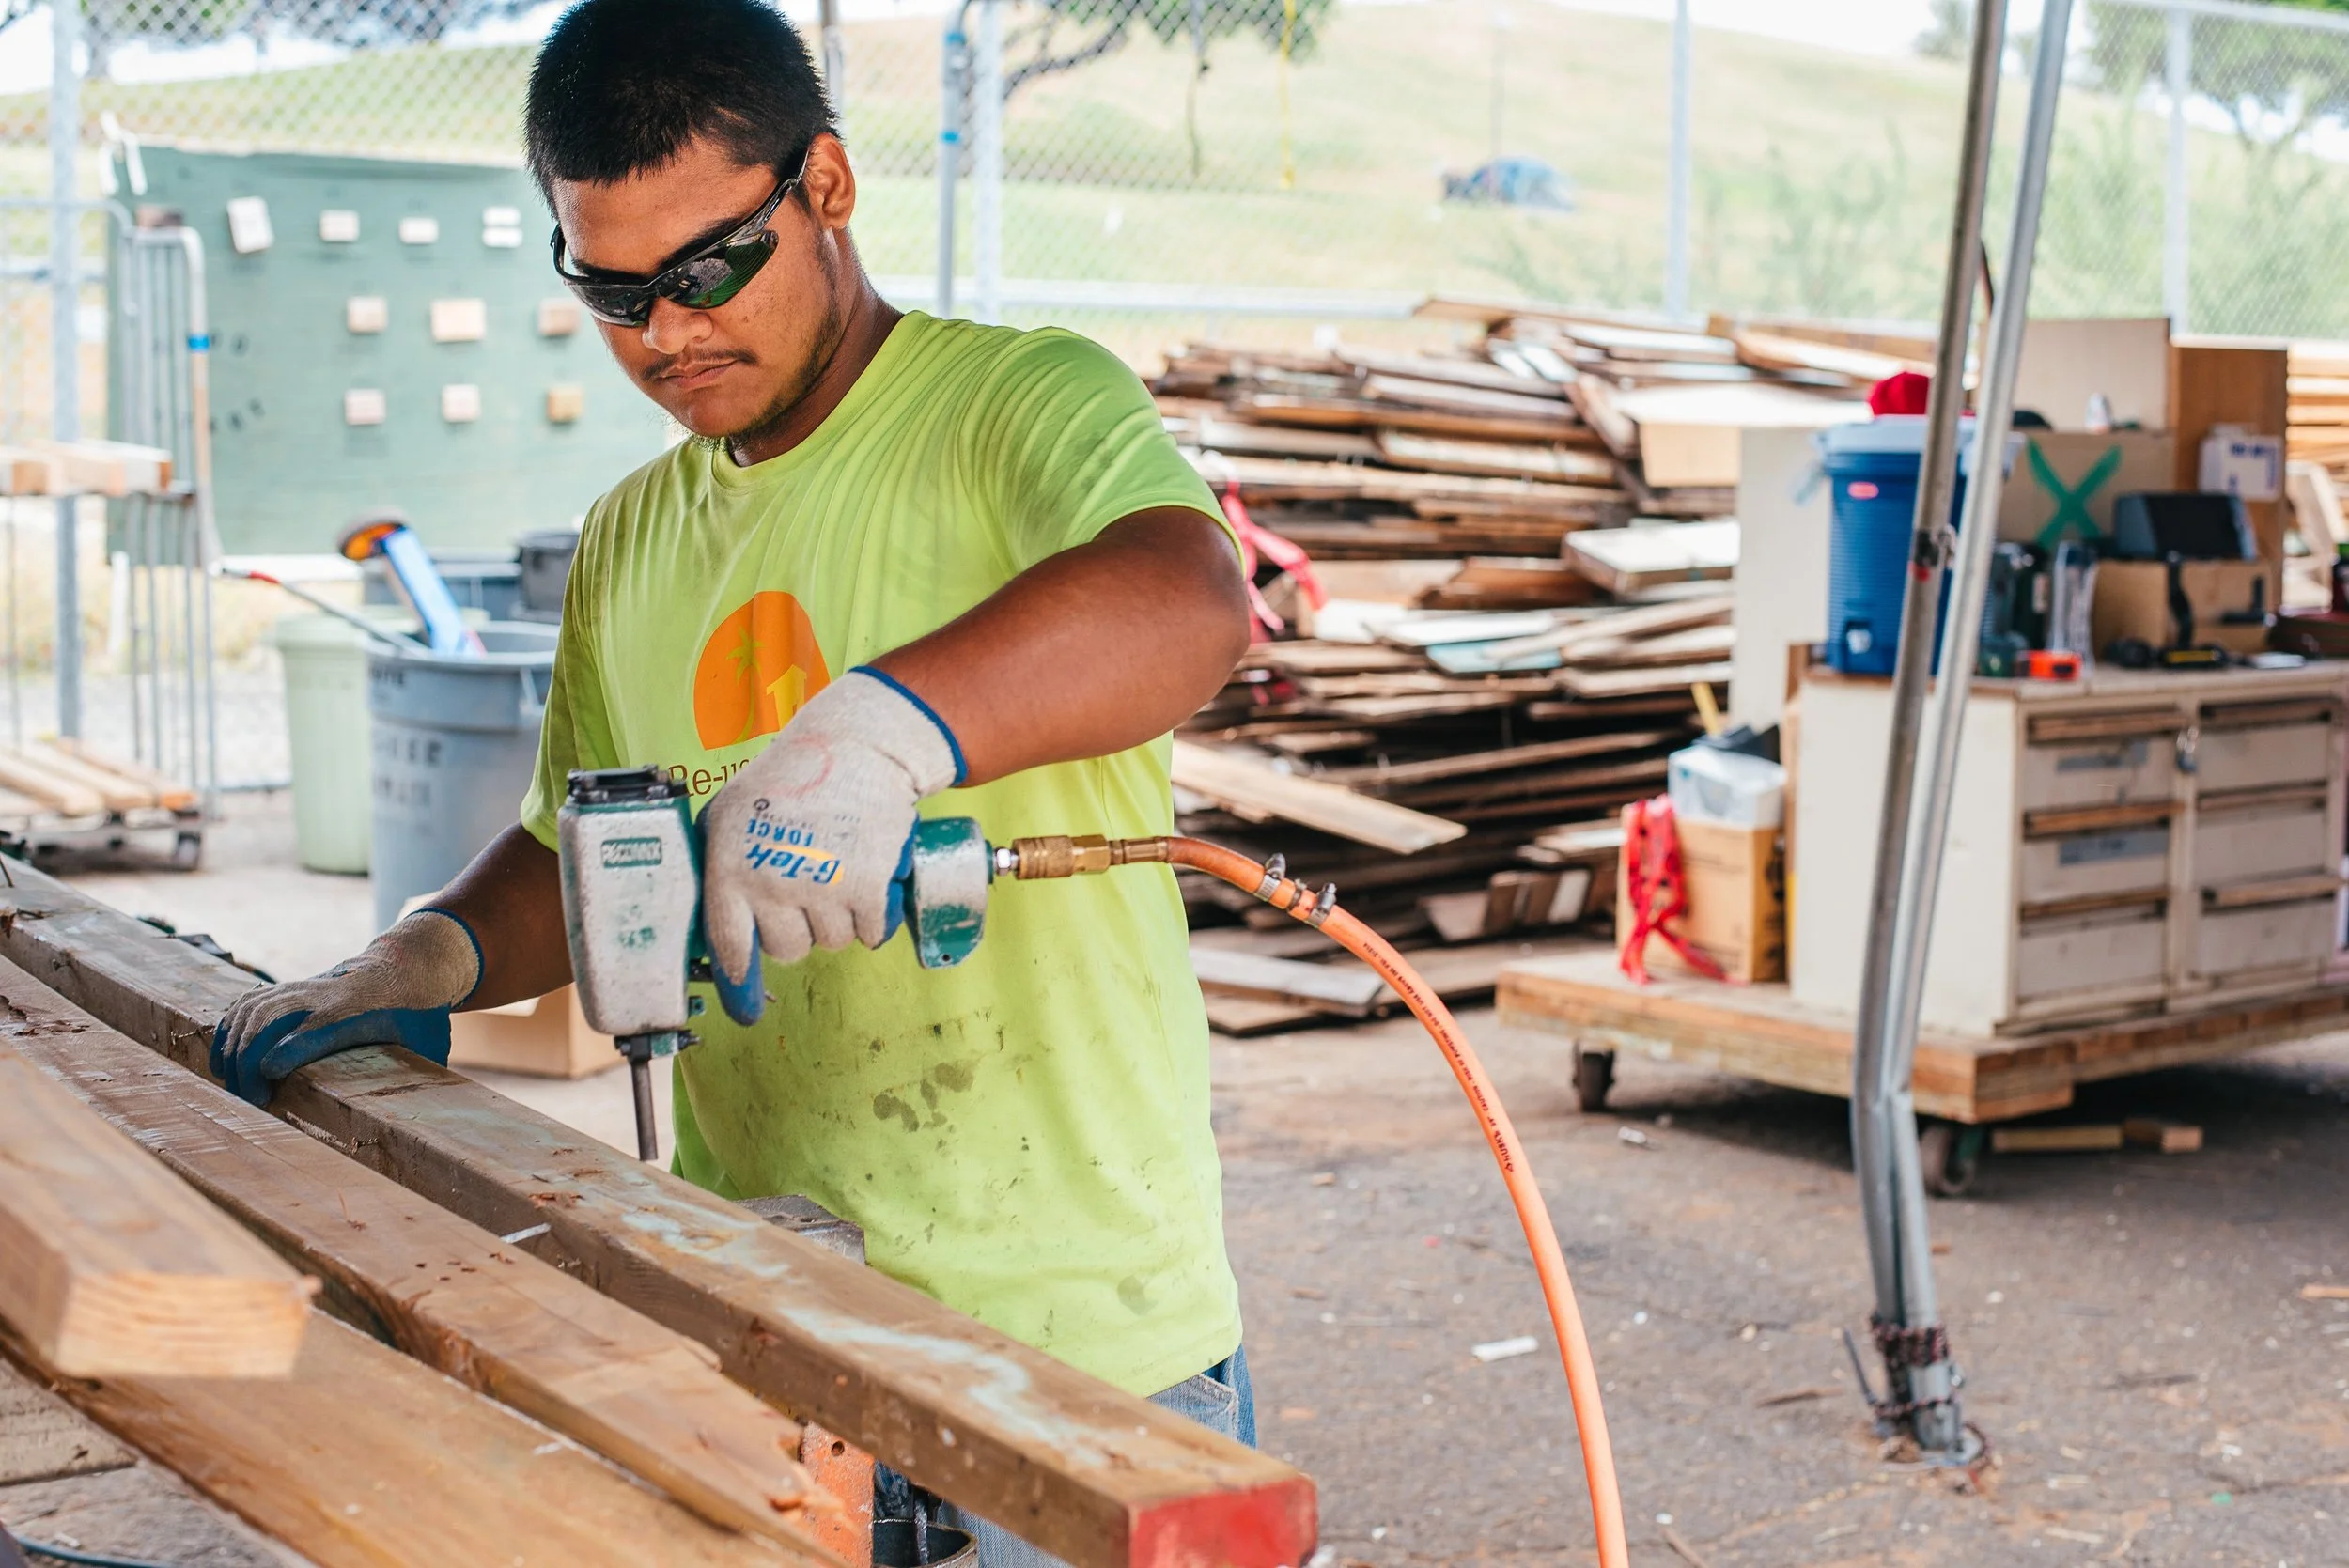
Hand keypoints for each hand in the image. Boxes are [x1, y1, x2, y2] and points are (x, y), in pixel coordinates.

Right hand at [210, 910, 480, 1105]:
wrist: (409, 965)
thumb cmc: (421, 1014)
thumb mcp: (432, 1043)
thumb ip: (426, 1077)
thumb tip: (429, 1122)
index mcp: (362, 1011)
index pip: (321, 1028)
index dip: (293, 1048)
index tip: (269, 1072)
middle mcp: (326, 996)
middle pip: (273, 1020)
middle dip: (251, 1059)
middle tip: (252, 1101)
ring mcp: (304, 989)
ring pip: (254, 1010)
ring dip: (234, 1047)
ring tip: (233, 1086)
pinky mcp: (289, 990)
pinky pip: (247, 1005)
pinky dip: (228, 1030)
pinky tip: (222, 1059)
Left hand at [701, 667, 961, 979]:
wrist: (857, 749)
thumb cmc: (791, 777)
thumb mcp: (731, 813)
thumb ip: (720, 866)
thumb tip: (718, 926)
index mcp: (730, 867)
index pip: (730, 945)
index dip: (740, 982)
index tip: (746, 1010)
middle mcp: (771, 883)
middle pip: (787, 950)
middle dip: (799, 930)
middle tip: (808, 891)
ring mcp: (820, 888)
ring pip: (831, 943)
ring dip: (839, 919)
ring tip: (839, 872)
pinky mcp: (867, 888)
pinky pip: (869, 934)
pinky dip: (875, 918)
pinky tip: (870, 882)